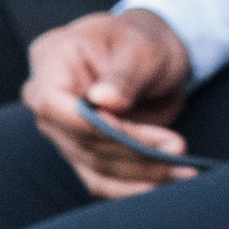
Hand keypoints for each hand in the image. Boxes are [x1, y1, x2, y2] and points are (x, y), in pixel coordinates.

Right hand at [23, 8, 195, 194]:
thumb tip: (102, 101)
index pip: (54, 103)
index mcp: (51, 61)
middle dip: (131, 150)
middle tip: (176, 148)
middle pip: (80, 139)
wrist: (153, 56)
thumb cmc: (143, 42)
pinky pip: (101, 180)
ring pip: (94, 166)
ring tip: (180, 170)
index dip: (90, 125)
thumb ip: (123, 77)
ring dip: (139, 173)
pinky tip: (163, 184)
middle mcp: (47, 100)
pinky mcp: (82, 153)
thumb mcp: (141, 49)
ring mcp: (62, 130)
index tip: (129, 132)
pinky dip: (132, 187)